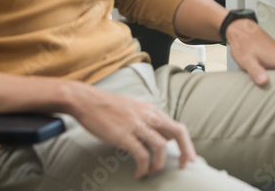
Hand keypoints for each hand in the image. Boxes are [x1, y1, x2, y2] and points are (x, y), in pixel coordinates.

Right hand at [68, 83, 196, 178]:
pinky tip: (139, 174)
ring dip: (159, 164)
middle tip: (184, 167)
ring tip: (151, 172)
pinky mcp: (123, 135)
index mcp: (152, 111)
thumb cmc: (108, 108)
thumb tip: (164, 138)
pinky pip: (141, 155)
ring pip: (160, 147)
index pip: (178, 127)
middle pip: (177, 133)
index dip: (186, 144)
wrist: (86, 100)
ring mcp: (136, 125)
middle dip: (185, 151)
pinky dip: (143, 168)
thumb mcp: (134, 110)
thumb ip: (149, 121)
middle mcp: (148, 116)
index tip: (188, 158)